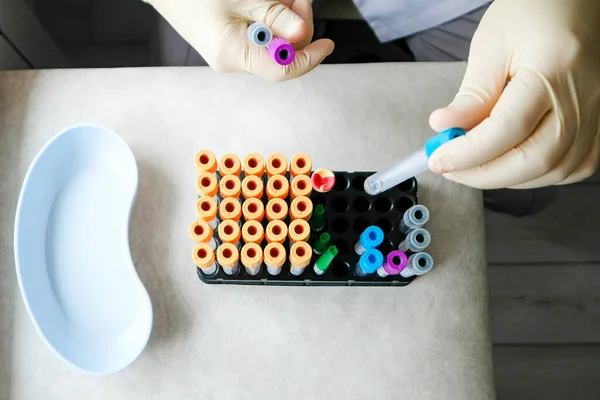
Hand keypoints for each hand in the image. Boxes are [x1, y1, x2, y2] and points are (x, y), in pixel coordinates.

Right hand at [146, 0, 333, 80]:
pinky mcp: (229, 41)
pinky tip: (268, 0)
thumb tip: (304, 32)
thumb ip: (275, 15)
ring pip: (273, 42)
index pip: (282, 69)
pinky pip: (260, 34)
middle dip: (296, 25)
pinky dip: (269, 17)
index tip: (327, 44)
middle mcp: (232, 60)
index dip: (310, 58)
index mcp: (233, 54)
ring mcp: (230, 51)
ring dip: (284, 17)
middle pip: (282, 53)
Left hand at [427, 0, 599, 188]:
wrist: (574, 2)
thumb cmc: (532, 13)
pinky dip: (536, 176)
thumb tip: (445, 130)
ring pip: (554, 170)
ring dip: (506, 178)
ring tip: (472, 165)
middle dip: (483, 174)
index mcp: (554, 69)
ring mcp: (596, 114)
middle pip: (534, 159)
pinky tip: (509, 164)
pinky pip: (572, 167)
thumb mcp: (491, 46)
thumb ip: (472, 94)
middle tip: (449, 168)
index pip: (507, 129)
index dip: (468, 152)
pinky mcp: (598, 123)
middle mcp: (583, 97)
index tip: (438, 159)